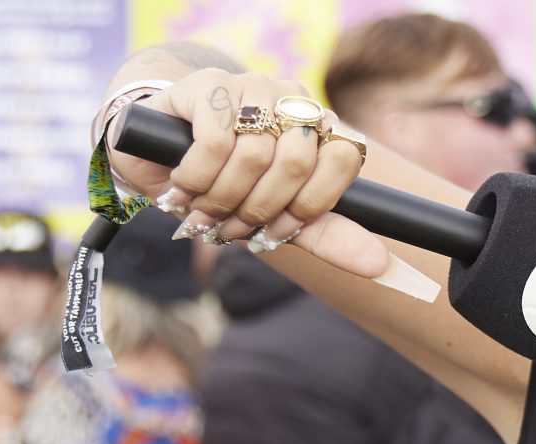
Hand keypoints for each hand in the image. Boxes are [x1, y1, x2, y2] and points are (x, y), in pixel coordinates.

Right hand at [108, 70, 397, 286]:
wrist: (156, 150)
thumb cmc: (227, 184)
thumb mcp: (278, 215)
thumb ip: (327, 236)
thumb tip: (379, 265)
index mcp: (320, 126)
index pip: (344, 160)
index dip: (310, 206)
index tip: (277, 230)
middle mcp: (293, 99)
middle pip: (297, 163)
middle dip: (260, 209)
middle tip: (231, 225)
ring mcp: (253, 86)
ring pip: (254, 156)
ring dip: (223, 198)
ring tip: (203, 209)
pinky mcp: (210, 84)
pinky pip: (215, 142)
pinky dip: (197, 177)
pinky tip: (184, 185)